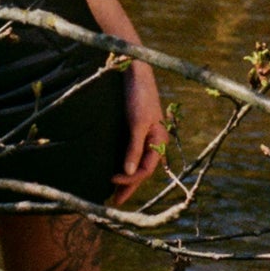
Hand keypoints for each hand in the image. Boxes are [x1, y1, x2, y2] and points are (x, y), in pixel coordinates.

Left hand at [111, 60, 168, 204]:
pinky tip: (114, 168)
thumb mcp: (137, 122)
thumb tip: (130, 173)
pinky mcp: (133, 127)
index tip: (111, 180)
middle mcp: (153, 140)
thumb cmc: (138, 94)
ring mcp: (144, 134)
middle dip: (129, 185)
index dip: (130, 179)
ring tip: (113, 191)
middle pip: (141, 169)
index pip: (145, 169)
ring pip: (136, 162)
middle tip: (114, 201)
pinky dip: (123, 163)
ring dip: (126, 177)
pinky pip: (130, 152)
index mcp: (159, 140)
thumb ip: (134, 147)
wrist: (134, 69)